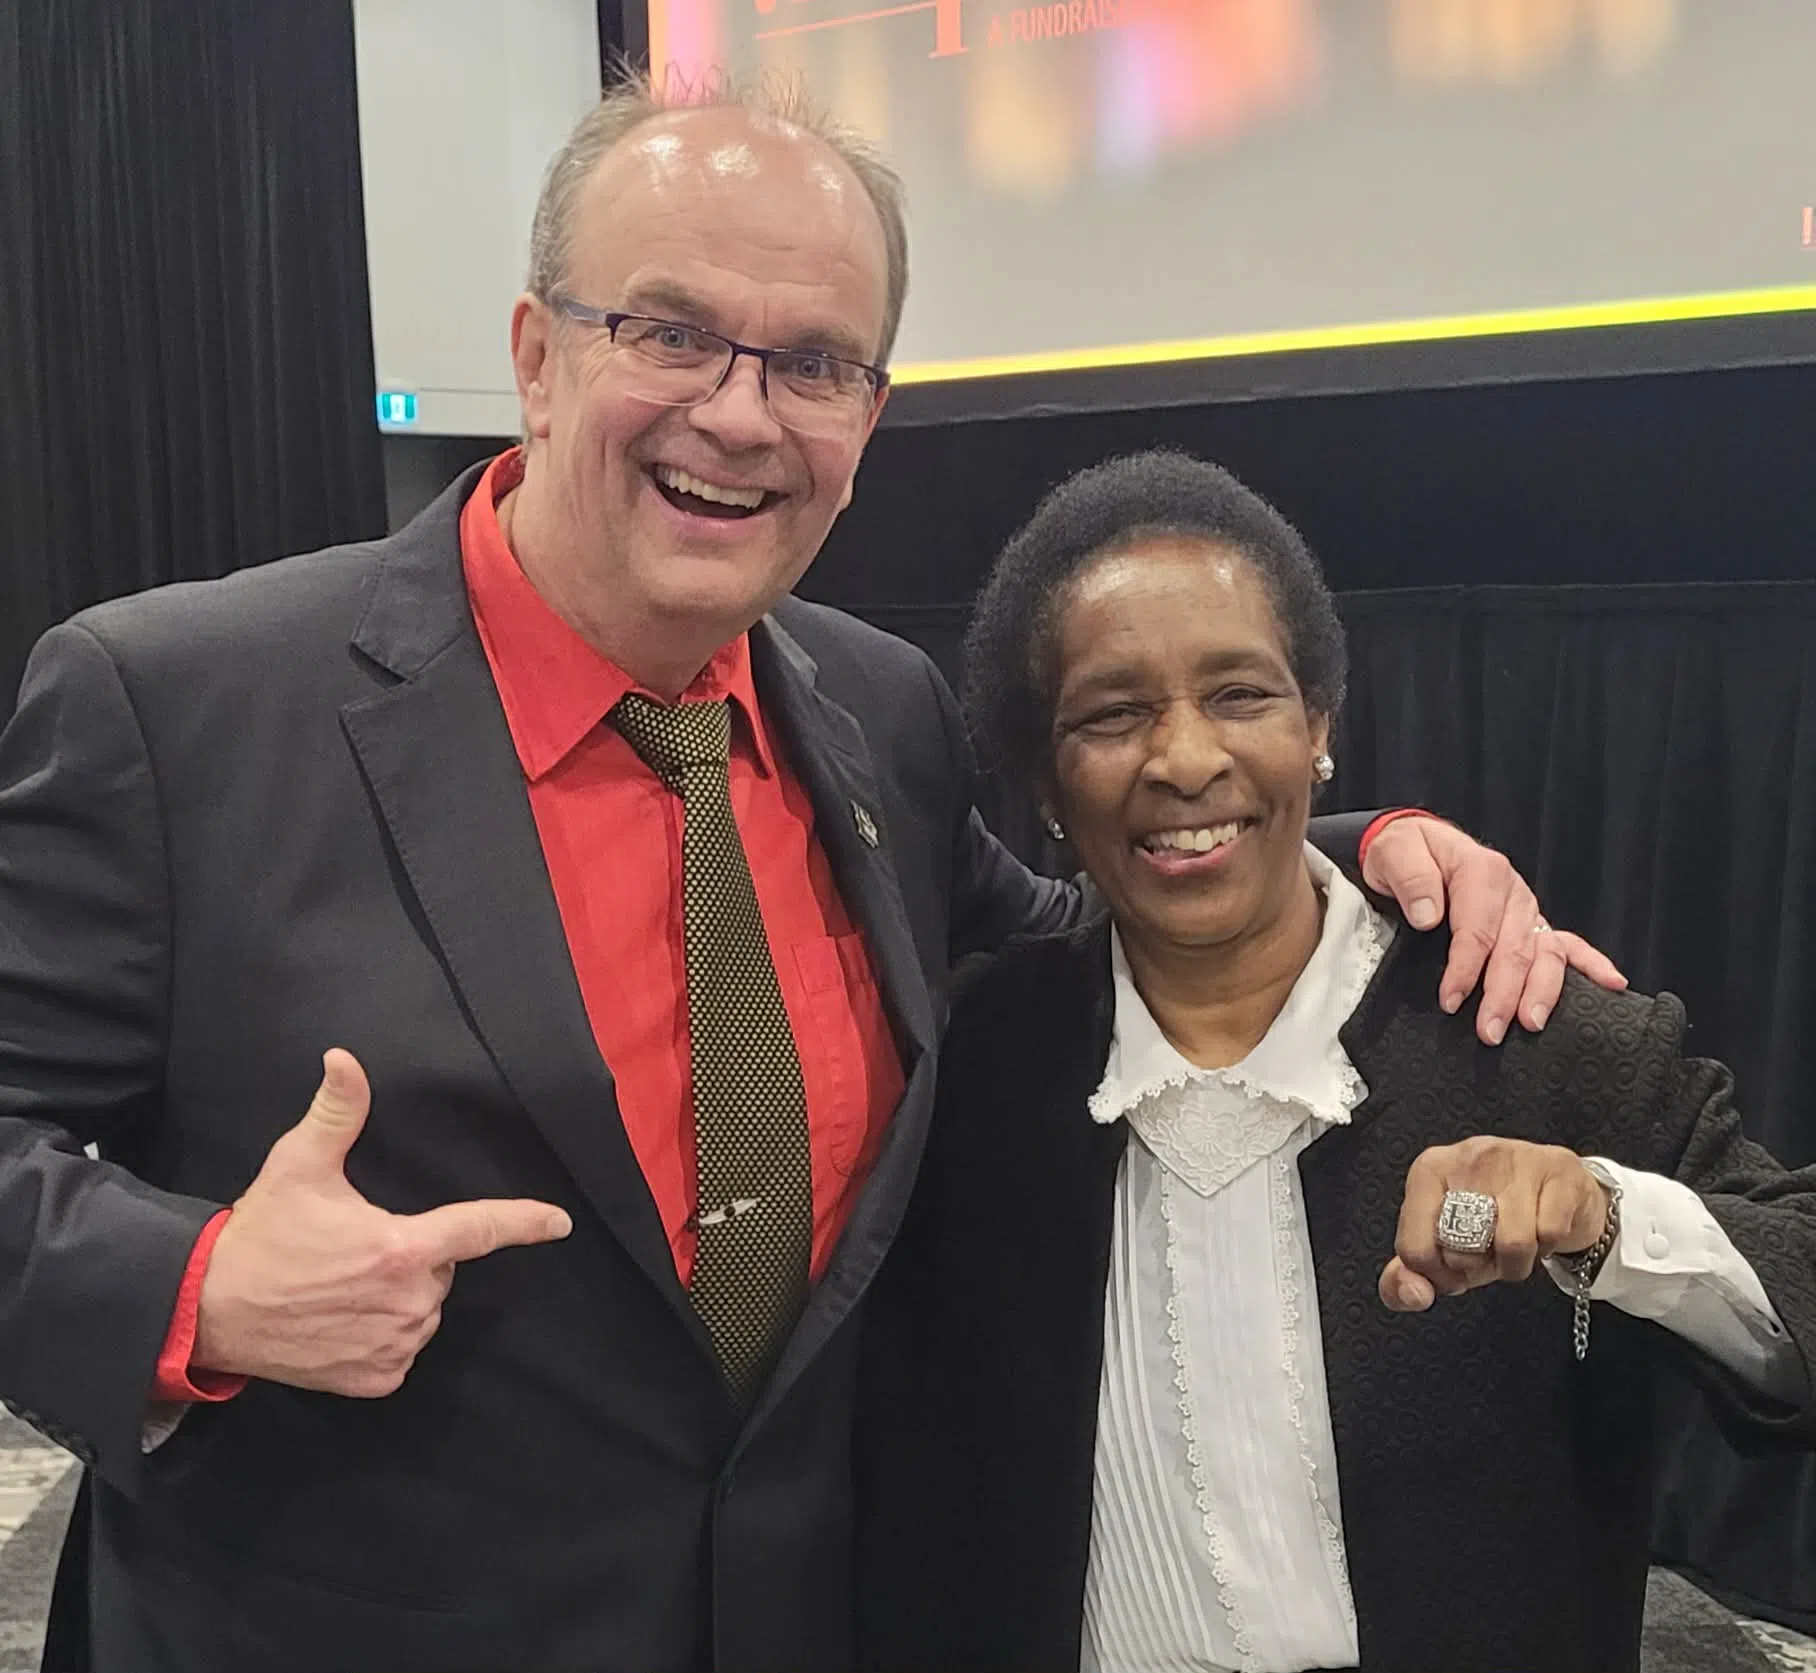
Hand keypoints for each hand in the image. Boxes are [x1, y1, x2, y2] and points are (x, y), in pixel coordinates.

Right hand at [194, 1049, 572, 1396]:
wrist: (208, 1311)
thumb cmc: (261, 1235)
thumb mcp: (298, 1165)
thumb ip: (336, 1113)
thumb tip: (344, 1058)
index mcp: (403, 1249)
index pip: (481, 1228)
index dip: (525, 1222)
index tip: (559, 1223)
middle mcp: (408, 1302)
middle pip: (440, 1269)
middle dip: (411, 1256)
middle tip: (353, 1249)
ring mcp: (394, 1345)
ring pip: (423, 1310)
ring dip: (397, 1296)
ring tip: (340, 1285)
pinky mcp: (377, 1379)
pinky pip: (401, 1350)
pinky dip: (381, 1336)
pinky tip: (340, 1321)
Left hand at [1361, 816, 1625, 1045]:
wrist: (1414, 846)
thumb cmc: (1404, 853)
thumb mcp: (1394, 853)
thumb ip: (1412, 880)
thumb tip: (1429, 916)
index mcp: (1482, 869)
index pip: (1478, 928)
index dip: (1465, 968)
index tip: (1450, 1000)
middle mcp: (1512, 890)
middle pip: (1515, 948)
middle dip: (1503, 994)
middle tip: (1489, 1031)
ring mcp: (1526, 909)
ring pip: (1545, 952)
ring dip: (1541, 992)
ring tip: (1530, 1025)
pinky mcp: (1531, 923)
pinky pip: (1567, 944)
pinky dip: (1591, 964)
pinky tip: (1611, 985)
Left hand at [1378, 1136, 1610, 1311]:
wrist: (1560, 1196)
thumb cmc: (1494, 1222)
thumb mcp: (1445, 1248)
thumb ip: (1408, 1277)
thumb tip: (1414, 1295)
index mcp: (1428, 1170)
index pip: (1414, 1247)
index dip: (1438, 1276)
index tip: (1454, 1270)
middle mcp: (1468, 1155)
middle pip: (1463, 1248)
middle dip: (1479, 1268)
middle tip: (1489, 1253)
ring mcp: (1517, 1157)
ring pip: (1512, 1242)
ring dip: (1516, 1263)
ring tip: (1516, 1246)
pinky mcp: (1559, 1168)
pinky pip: (1550, 1232)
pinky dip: (1548, 1247)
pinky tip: (1542, 1232)